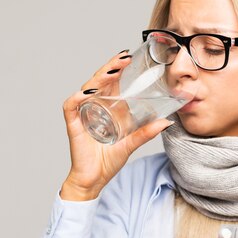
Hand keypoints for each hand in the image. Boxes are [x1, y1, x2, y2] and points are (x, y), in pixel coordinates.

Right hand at [60, 49, 173, 200]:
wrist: (93, 180)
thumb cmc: (108, 162)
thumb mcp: (131, 144)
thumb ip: (147, 133)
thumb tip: (167, 122)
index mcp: (107, 108)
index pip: (111, 82)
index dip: (118, 68)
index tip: (129, 57)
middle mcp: (94, 107)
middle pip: (99, 81)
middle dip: (111, 67)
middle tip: (124, 58)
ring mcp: (82, 114)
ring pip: (87, 88)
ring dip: (99, 78)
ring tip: (112, 70)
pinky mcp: (74, 124)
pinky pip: (71, 106)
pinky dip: (77, 97)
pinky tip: (87, 93)